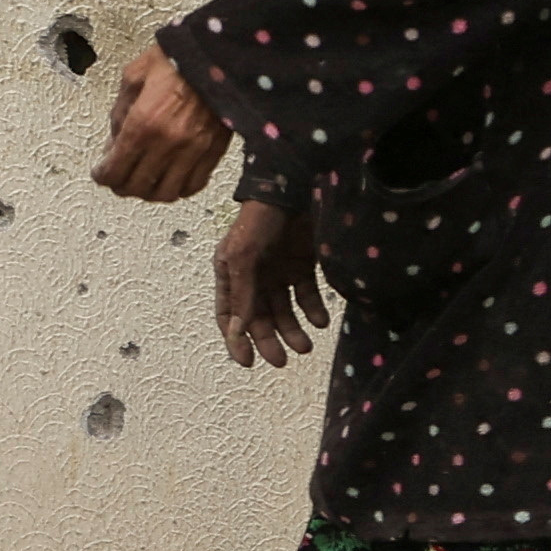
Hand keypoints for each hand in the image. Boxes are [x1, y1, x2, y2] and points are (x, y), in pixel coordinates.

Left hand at [95, 43, 231, 202]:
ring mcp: (193, 150)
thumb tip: (114, 141)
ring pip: (165, 193)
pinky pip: (194, 185)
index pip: (114, 171)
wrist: (220, 52)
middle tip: (118, 179)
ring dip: (149, 192)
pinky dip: (179, 189)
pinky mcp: (214, 151)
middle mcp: (167, 143)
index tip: (101, 173)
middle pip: (136, 187)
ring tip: (144, 182)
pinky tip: (171, 179)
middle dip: (121, 186)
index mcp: (142, 123)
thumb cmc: (178, 57)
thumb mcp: (134, 76)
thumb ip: (119, 112)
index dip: (102, 176)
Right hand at [217, 199, 327, 370]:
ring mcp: (279, 271)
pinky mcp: (303, 265)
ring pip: (285, 311)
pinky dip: (314, 310)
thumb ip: (242, 293)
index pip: (229, 315)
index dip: (236, 339)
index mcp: (231, 273)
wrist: (294, 188)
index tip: (248, 362)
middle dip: (269, 340)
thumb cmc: (260, 218)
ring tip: (306, 346)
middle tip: (281, 360)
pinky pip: (308, 295)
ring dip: (294, 330)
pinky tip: (320, 321)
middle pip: (260, 318)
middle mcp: (254, 276)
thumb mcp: (243, 256)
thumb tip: (237, 331)